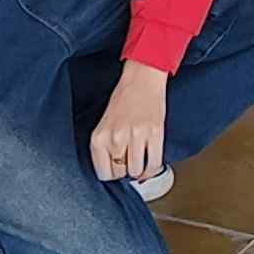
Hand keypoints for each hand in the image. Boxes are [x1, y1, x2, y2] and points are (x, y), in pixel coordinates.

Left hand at [90, 61, 171, 185]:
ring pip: (137, 171)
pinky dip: (153, 168)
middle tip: (130, 159)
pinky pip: (154, 163)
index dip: (112, 173)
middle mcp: (115, 138)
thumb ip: (105, 150)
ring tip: (140, 159)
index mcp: (99, 137)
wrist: (142, 79)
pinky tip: (151, 161)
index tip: (117, 168)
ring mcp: (135, 136)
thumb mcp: (104, 126)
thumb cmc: (123, 101)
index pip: (103, 174)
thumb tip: (116, 174)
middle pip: (121, 174)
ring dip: (140, 170)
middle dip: (126, 170)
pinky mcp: (154, 134)